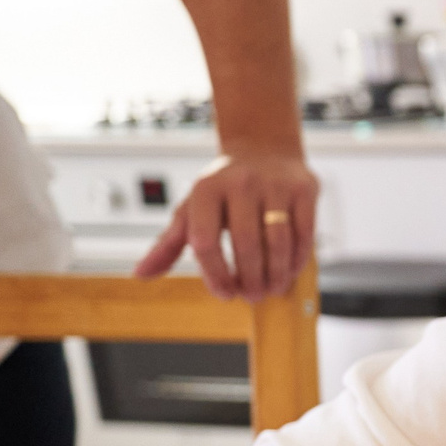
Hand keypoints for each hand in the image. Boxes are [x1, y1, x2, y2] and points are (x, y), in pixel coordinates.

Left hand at [134, 151, 319, 300]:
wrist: (263, 149)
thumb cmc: (222, 189)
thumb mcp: (191, 209)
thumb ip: (167, 243)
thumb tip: (141, 273)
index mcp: (205, 189)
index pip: (205, 242)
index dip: (215, 275)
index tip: (225, 294)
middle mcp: (239, 182)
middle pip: (245, 244)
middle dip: (249, 278)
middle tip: (252, 296)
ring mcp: (274, 184)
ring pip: (277, 241)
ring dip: (275, 274)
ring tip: (271, 289)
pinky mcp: (304, 189)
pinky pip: (304, 233)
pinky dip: (297, 259)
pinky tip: (289, 271)